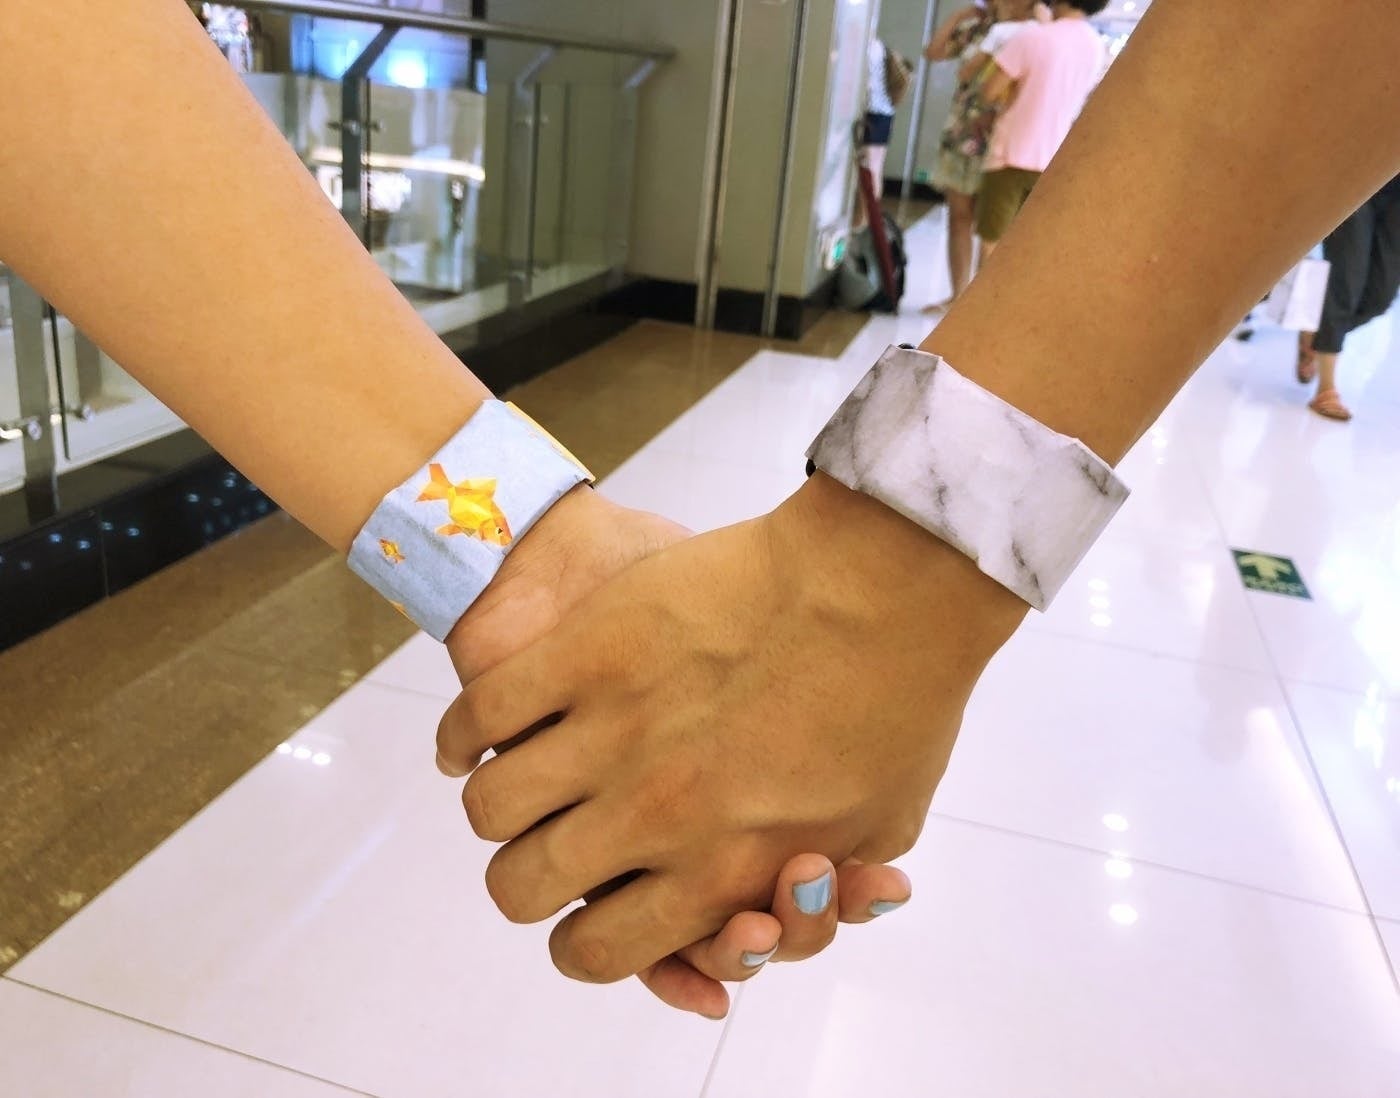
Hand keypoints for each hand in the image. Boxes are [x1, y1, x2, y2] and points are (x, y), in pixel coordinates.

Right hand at [437, 474, 1026, 984]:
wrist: (884, 580)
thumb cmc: (896, 703)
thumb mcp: (874, 830)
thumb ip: (807, 893)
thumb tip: (749, 928)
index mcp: (720, 872)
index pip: (600, 951)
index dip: (582, 943)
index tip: (587, 913)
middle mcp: (654, 816)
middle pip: (523, 888)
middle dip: (529, 880)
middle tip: (550, 843)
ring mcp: (613, 730)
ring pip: (492, 809)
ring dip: (500, 806)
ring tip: (521, 783)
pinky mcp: (587, 650)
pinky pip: (484, 715)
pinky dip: (468, 736)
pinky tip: (482, 738)